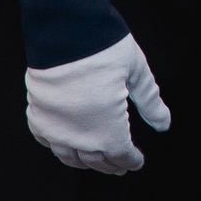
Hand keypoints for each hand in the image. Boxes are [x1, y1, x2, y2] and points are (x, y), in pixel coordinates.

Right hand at [24, 34, 168, 173]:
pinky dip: (59, 146)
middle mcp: (79, 137)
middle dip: (110, 165)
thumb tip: (164, 124)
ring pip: (69, 156)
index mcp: (108, 131)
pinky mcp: (37, 115)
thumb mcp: (138, 73)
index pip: (121, 155)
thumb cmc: (106, 51)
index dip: (131, 161)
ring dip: (84, 161)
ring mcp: (55, 129)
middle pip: (96, 160)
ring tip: (95, 160)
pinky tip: (65, 143)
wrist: (65, 34)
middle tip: (119, 166)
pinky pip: (46, 140)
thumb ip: (150, 102)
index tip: (137, 161)